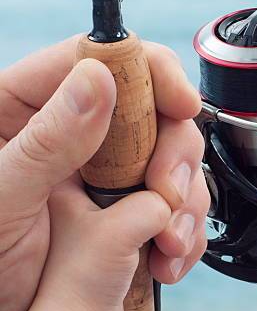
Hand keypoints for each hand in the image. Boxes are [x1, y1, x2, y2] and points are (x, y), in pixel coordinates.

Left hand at [0, 37, 208, 310]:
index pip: (100, 58)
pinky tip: (167, 253)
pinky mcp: (129, 205)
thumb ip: (47, 140)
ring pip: (174, 154)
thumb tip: (98, 76)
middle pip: (152, 107)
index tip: (182, 105)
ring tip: (168, 240)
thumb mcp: (3, 200)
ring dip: (185, 195)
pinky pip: (177, 199)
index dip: (151, 72)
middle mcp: (76, 132)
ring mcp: (106, 170)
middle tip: (168, 191)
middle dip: (174, 150)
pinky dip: (185, 225)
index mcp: (28, 108)